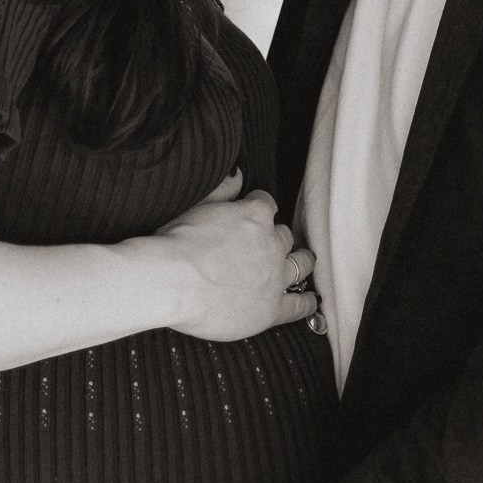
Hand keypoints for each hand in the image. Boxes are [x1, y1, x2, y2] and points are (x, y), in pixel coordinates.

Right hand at [143, 169, 319, 342]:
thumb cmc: (176, 243)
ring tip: (302, 264)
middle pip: (284, 236)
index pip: (267, 205)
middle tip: (272, 245)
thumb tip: (238, 175)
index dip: (260, 210)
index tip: (254, 217)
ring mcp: (275, 276)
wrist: (172, 281)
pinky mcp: (272, 307)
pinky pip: (298, 305)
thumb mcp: (198, 204)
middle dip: (279, 238)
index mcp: (255, 215)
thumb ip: (222, 188)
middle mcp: (272, 243)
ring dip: (301, 262)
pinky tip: (310, 302)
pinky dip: (306, 302)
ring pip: (299, 265)